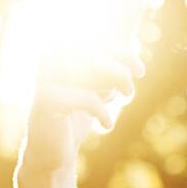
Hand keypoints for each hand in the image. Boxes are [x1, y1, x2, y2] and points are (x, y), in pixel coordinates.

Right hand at [17, 45, 145, 175]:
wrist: (54, 153)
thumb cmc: (78, 115)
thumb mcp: (99, 86)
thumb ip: (111, 63)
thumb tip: (135, 34)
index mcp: (61, 50)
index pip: (98, 40)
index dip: (123, 51)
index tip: (140, 71)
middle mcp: (50, 58)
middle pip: (97, 50)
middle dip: (121, 69)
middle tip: (130, 91)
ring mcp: (46, 78)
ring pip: (93, 66)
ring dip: (115, 83)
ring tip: (123, 98)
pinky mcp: (46, 100)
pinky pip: (86, 97)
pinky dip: (102, 111)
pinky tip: (107, 125)